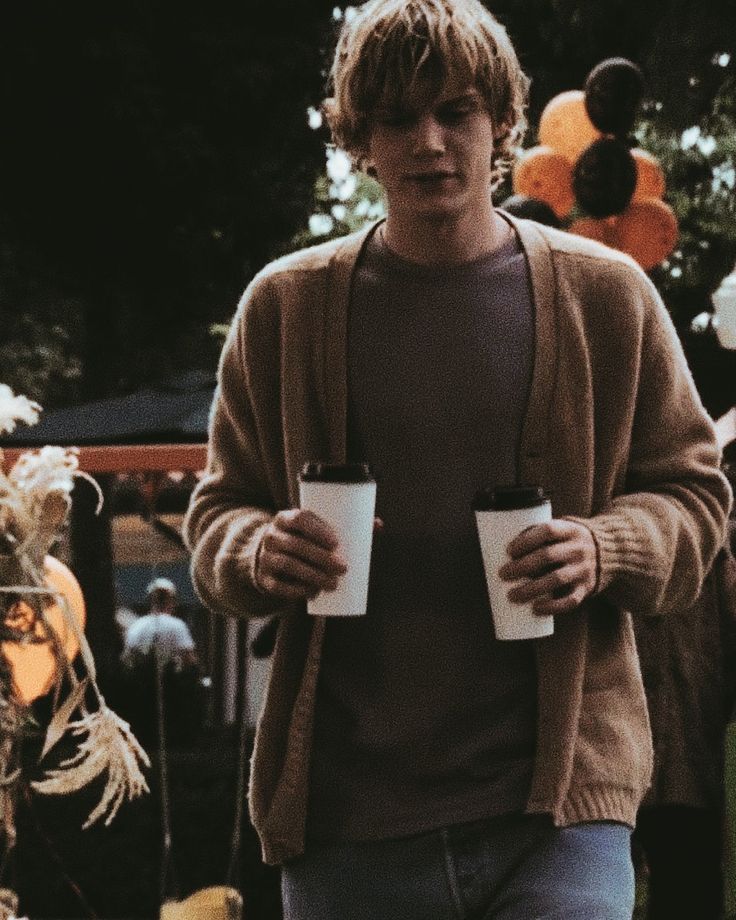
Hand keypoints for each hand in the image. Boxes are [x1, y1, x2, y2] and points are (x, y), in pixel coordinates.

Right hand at [254, 511, 383, 601]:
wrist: (268, 557)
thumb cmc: (302, 540)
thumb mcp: (313, 530)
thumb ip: (344, 526)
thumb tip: (378, 524)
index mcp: (285, 518)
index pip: (299, 518)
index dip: (317, 529)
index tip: (336, 542)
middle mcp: (271, 536)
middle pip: (296, 545)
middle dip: (321, 558)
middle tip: (343, 568)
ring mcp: (265, 558)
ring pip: (289, 565)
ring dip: (312, 575)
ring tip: (333, 584)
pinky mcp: (264, 579)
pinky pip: (279, 585)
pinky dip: (297, 590)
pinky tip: (312, 593)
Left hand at [497, 519, 596, 615]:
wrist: (611, 552)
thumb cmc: (570, 541)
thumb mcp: (562, 529)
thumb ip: (539, 534)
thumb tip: (502, 548)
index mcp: (570, 529)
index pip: (547, 530)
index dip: (526, 540)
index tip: (509, 551)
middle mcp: (579, 548)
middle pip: (547, 556)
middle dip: (522, 566)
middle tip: (503, 574)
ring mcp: (584, 569)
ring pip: (556, 579)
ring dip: (532, 589)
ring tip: (512, 595)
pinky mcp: (587, 588)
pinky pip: (570, 600)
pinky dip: (552, 606)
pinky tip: (536, 608)